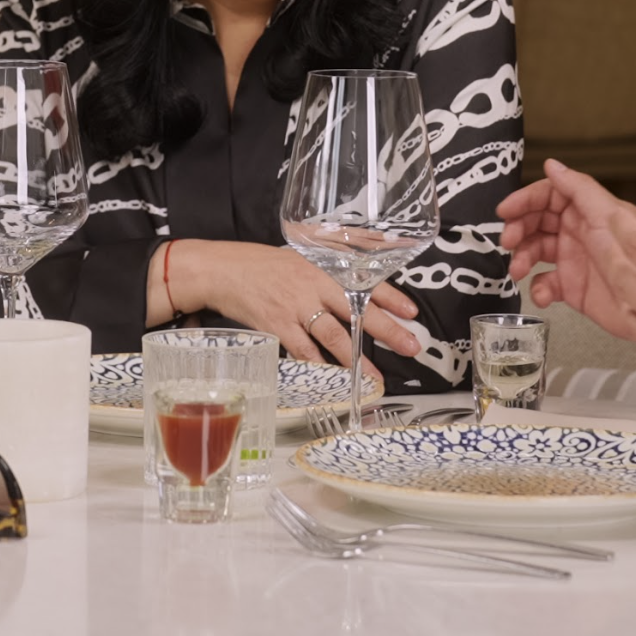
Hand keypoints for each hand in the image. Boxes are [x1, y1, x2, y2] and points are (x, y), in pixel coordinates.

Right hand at [167, 239, 417, 369]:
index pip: (364, 281)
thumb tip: (355, 282)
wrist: (223, 270)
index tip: (412, 311)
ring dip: (357, 358)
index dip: (391, 296)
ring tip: (374, 376)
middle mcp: (313, 285)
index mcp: (322, 267)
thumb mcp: (299, 257)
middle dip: (387, 329)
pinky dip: (318, 365)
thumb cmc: (261, 265)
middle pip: (357, 309)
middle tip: (410, 345)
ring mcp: (296, 307)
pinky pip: (303, 350)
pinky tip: (333, 377)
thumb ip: (326, 270)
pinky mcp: (278, 325)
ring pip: (333, 335)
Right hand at [499, 160, 635, 324]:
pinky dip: (537, 290)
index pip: (548, 196)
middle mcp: (577, 232)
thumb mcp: (608, 214)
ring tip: (519, 271)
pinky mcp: (570, 288)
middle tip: (509, 241)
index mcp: (586, 210)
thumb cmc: (635, 256)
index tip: (506, 211)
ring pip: (533, 252)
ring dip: (522, 259)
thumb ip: (579, 188)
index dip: (525, 200)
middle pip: (535, 222)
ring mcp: (571, 260)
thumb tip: (552, 165)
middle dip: (518, 230)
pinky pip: (543, 284)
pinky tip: (544, 295)